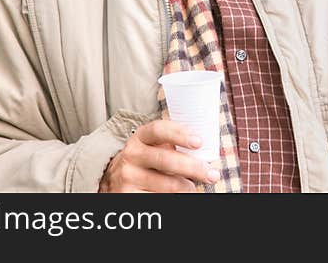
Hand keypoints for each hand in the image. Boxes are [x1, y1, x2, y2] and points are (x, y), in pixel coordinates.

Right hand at [98, 119, 220, 192]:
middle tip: (212, 174)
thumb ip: (173, 142)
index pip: (158, 130)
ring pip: (166, 184)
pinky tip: (181, 195)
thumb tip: (206, 148)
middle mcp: (131, 155)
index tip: (199, 142)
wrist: (116, 178)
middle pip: (166, 160)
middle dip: (193, 168)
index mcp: (140, 137)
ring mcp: (128, 176)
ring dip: (187, 187)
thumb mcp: (154, 145)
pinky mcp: (128, 195)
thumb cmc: (147, 158)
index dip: (179, 134)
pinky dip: (174, 198)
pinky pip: (158, 198)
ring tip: (195, 187)